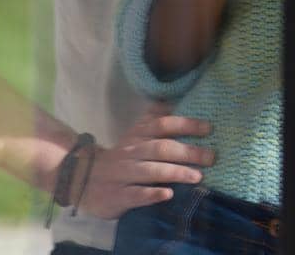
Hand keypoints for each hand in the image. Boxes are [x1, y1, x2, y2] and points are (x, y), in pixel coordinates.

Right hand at [76, 107, 216, 219]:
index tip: (209, 129)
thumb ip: (154, 117)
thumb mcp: (135, 133)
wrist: (83, 178)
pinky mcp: (116, 196)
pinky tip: (168, 194)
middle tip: (211, 157)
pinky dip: (152, 194)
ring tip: (197, 177)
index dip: (186, 125)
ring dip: (176, 173)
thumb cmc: (121, 156)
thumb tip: (174, 98)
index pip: (163, 125)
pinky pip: (135, 195)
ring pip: (151, 171)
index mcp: (138, 135)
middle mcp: (132, 152)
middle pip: (162, 148)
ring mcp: (123, 175)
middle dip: (188, 152)